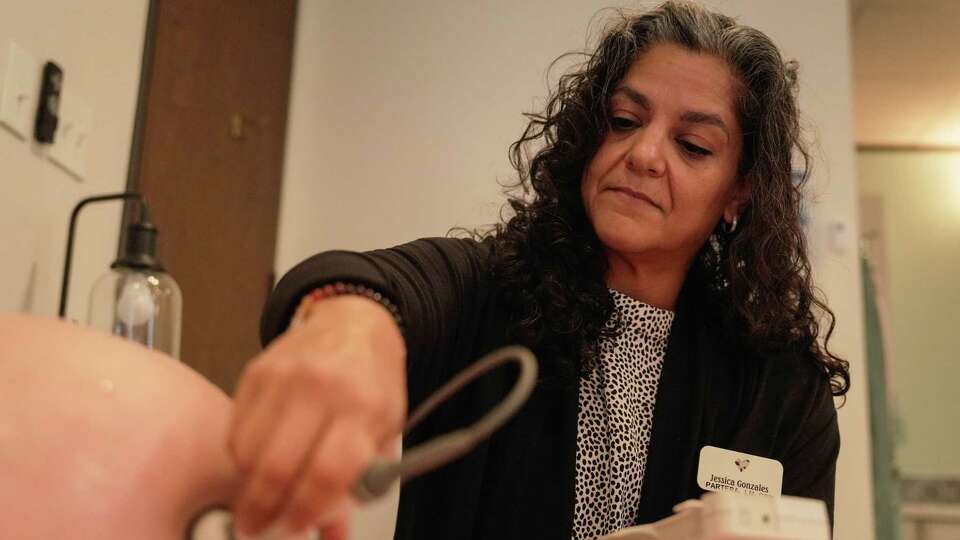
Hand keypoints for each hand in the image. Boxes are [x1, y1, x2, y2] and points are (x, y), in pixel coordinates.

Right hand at [229, 295, 406, 536]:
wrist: (354, 322)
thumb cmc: (372, 379)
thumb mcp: (384, 429)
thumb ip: (360, 483)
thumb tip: (329, 530)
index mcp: (363, 407)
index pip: (328, 473)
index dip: (305, 511)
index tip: (293, 527)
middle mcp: (322, 389)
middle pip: (278, 467)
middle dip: (262, 510)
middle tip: (257, 527)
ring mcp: (285, 378)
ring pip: (249, 452)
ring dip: (247, 487)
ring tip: (257, 499)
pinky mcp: (256, 372)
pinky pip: (235, 430)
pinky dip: (240, 458)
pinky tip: (254, 464)